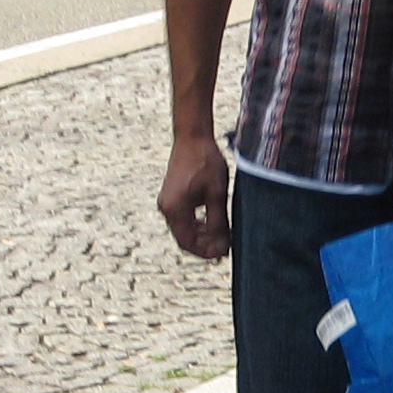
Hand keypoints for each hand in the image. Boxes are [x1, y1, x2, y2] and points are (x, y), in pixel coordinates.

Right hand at [160, 130, 231, 259]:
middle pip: (185, 238)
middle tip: (226, 248)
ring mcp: (167, 202)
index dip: (205, 252)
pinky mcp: (171, 196)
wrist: (192, 137)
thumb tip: (221, 246)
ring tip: (222, 237)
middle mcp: (166, 208)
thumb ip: (218, 222)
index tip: (223, 254)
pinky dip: (197, 224)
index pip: (188, 243)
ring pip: (184, 229)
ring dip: (202, 236)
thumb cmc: (205, 162)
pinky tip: (213, 223)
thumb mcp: (216, 194)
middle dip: (205, 246)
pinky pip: (183, 218)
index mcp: (174, 210)